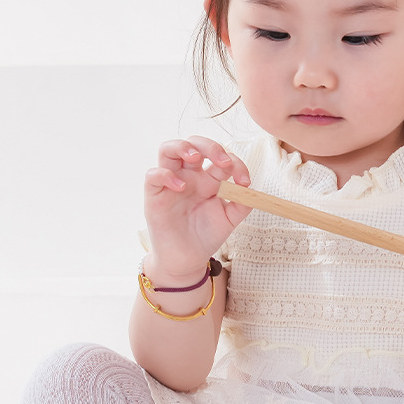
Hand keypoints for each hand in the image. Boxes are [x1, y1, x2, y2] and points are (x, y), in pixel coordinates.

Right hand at [143, 136, 250, 280]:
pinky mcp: (155, 195)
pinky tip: (180, 186)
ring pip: (168, 149)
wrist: (187, 259)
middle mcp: (190, 175)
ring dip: (182, 147)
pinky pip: (153, 174)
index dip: (235, 163)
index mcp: (209, 178)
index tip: (244, 181)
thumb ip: (242, 203)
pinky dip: (165, 175)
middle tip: (223, 161)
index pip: (221, 157)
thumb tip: (250, 188)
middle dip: (210, 146)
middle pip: (195, 144)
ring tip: (195, 157)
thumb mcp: (230, 219)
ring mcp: (171, 182)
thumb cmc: (206, 236)